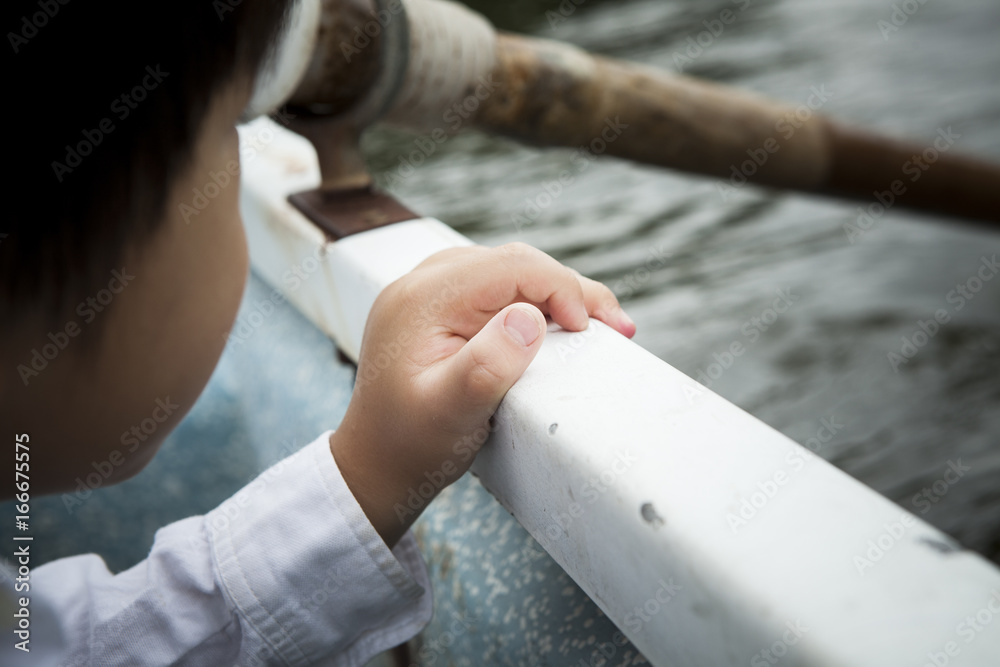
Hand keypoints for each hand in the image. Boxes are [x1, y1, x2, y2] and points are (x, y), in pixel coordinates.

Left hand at [329, 242, 634, 545]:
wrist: (374, 465)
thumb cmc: (410, 444)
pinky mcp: (439, 308)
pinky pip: (495, 288)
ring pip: (509, 271)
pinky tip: (559, 324)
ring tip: (598, 324)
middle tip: (617, 327)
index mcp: (422, 299)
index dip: (562, 288)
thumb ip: (487, 363)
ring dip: (557, 293)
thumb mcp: (450, 412)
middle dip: (571, 289)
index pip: (510, 266)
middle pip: (514, 262)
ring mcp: (428, 293)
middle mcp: (421, 284)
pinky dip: (534, 302)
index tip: (591, 330)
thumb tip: (530, 316)